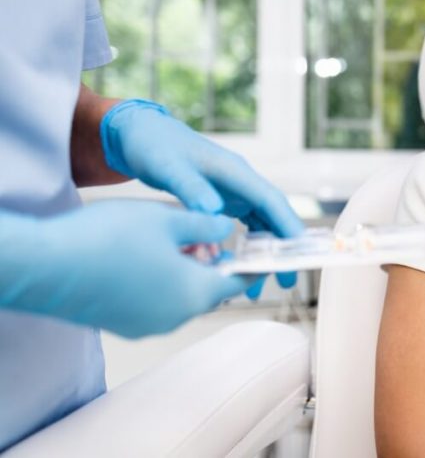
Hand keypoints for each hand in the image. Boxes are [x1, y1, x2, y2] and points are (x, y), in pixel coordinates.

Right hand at [0, 201, 248, 337]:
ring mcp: (146, 324)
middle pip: (210, 288)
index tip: (262, 250)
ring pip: (181, 294)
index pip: (239, 281)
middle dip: (213, 260)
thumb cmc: (107, 239)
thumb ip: (207, 224)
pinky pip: (155, 301)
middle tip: (205, 232)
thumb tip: (226, 227)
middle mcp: (175, 316)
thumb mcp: (169, 218)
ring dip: (185, 268)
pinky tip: (144, 253)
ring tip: (170, 236)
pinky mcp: (122, 323)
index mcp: (195, 293)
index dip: (253, 262)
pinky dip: (161, 279)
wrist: (44, 265)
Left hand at [101, 100, 302, 295]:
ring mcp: (235, 192)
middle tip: (287, 281)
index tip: (298, 252)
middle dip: (283, 248)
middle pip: (273, 216)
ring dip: (265, 253)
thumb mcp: (168, 166)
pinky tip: (239, 269)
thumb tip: (213, 211)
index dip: (286, 225)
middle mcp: (241, 182)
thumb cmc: (155, 146)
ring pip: (262, 225)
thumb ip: (191, 188)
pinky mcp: (226, 200)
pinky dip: (247, 248)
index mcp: (234, 172)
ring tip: (260, 286)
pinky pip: (246, 227)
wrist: (141, 134)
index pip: (270, 200)